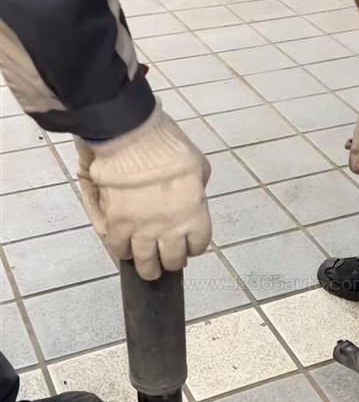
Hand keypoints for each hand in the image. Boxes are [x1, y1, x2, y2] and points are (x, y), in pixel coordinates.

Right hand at [76, 101, 211, 279]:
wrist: (130, 134)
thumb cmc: (167, 144)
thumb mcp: (198, 167)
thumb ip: (196, 189)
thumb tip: (192, 199)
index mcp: (194, 214)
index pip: (198, 246)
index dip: (193, 246)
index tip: (188, 243)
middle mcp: (170, 228)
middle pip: (172, 260)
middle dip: (171, 261)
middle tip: (167, 258)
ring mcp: (142, 229)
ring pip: (144, 262)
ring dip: (147, 266)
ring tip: (146, 266)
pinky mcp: (117, 224)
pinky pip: (118, 248)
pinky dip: (121, 250)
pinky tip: (124, 247)